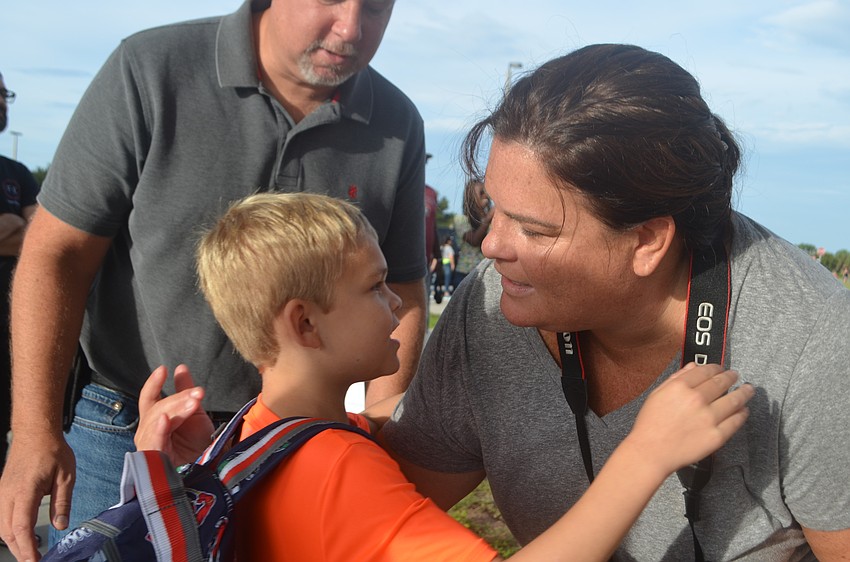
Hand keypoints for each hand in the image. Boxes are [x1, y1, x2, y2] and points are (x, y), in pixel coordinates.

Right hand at [0, 431, 74, 561]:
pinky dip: (9, 531)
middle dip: (20, 550)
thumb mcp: (66, 476)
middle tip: (34, 561)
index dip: (27, 548)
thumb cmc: (52, 451)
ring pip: (1, 527)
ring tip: (30, 553)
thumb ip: (62, 502)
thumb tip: (60, 526)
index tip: (35, 561)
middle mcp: (8, 495)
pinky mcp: (2, 492)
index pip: (21, 527)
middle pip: (7, 532)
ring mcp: (2, 493)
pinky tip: (20, 536)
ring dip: (13, 542)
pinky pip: (1, 517)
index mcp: (25, 491)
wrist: (35, 433)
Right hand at [135, 365, 213, 465]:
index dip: (153, 383)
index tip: (163, 370)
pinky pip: (155, 441)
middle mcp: (147, 430)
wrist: (205, 467)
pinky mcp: (154, 458)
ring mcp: (149, 444)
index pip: (149, 397)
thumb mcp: (193, 412)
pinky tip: (166, 419)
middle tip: (198, 393)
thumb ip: (185, 390)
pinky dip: (159, 429)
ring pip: (158, 420)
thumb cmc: (195, 442)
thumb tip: (180, 367)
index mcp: (154, 418)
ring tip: (194, 402)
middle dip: (179, 398)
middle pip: (158, 407)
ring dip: (177, 409)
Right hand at [623, 363, 753, 477]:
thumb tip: (692, 366)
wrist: (651, 452)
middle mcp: (696, 399)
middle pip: (722, 383)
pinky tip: (744, 411)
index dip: (716, 367)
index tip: (720, 368)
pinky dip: (742, 414)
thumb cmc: (650, 424)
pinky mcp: (717, 435)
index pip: (705, 370)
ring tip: (748, 390)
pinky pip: (735, 421)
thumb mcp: (657, 394)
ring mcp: (709, 417)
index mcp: (680, 386)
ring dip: (744, 393)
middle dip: (731, 377)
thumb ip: (675, 378)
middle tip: (735, 376)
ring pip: (734, 400)